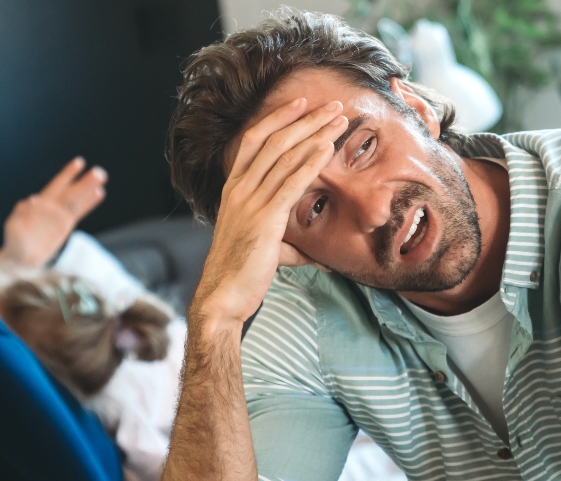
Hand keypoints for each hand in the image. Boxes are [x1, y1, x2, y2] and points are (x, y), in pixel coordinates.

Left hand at [0, 157, 107, 267]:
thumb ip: (21, 213)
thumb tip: (32, 199)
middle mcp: (51, 207)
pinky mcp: (64, 226)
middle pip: (70, 192)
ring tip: (102, 178)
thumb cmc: (13, 241)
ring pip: (77, 200)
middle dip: (84, 182)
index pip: (56, 186)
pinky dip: (89, 203)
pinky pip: (79, 212)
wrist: (20, 259)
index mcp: (38, 204)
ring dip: (89, 189)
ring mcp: (59, 216)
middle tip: (99, 172)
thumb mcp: (13, 227)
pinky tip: (99, 193)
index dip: (67, 175)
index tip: (79, 163)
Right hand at [191, 98, 347, 325]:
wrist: (222, 296)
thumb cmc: (240, 274)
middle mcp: (239, 189)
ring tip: (338, 120)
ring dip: (315, 134)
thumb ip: (287, 243)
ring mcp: (250, 202)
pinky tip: (327, 148)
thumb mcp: (262, 247)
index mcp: (233, 189)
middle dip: (306, 119)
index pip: (254, 140)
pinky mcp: (265, 219)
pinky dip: (310, 162)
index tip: (302, 104)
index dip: (278, 118)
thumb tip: (318, 256)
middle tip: (332, 106)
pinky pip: (290, 183)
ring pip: (284, 156)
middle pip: (273, 140)